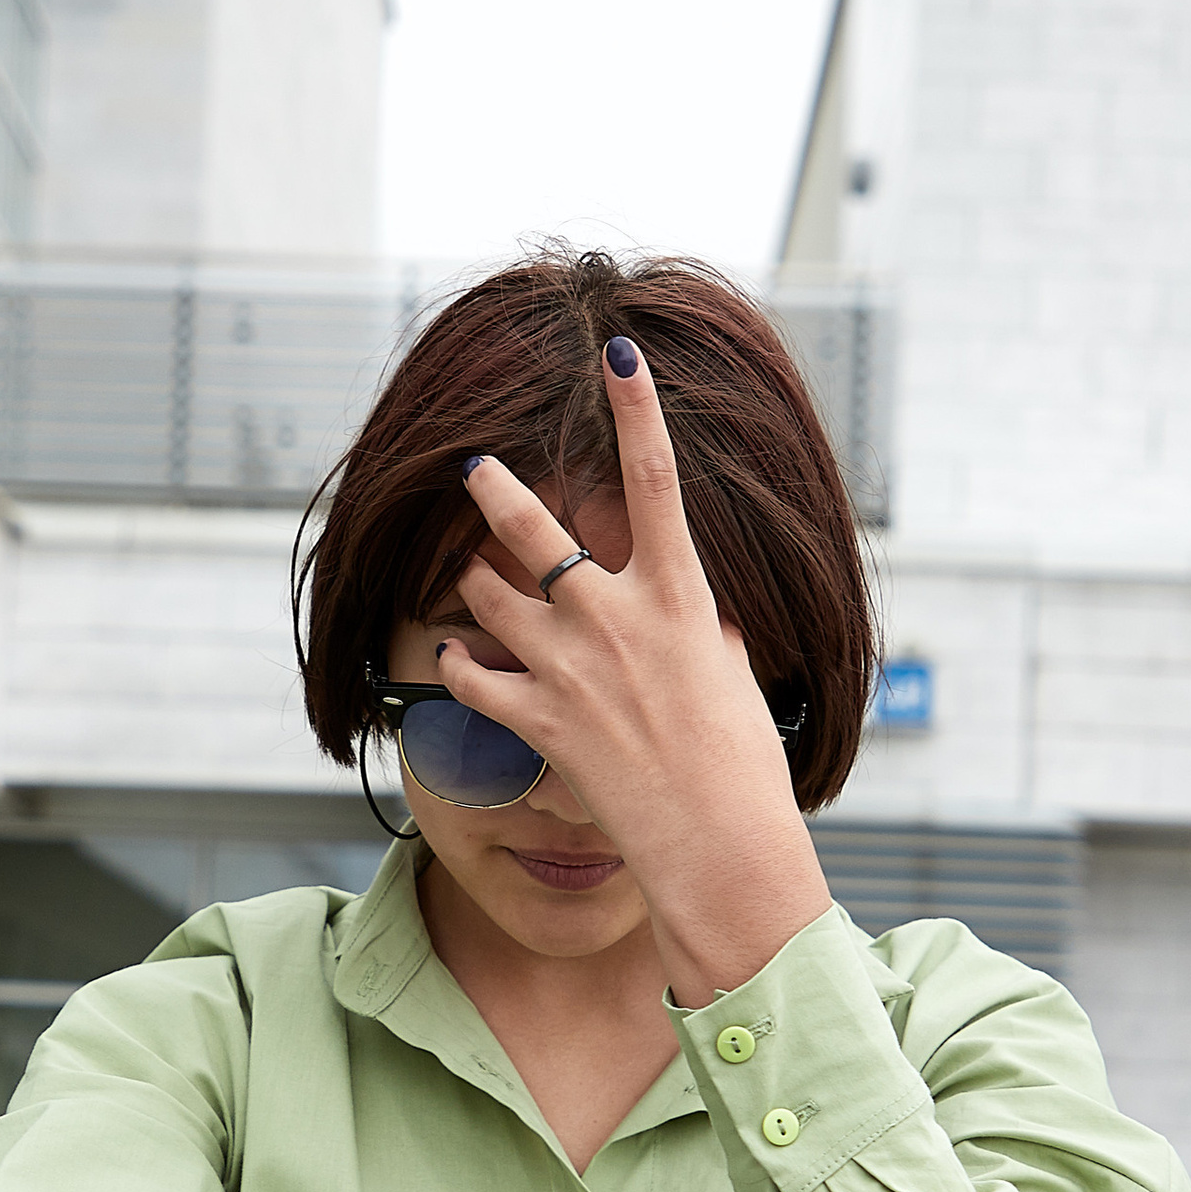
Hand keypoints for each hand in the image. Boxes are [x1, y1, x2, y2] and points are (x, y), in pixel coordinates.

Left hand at [441, 341, 831, 1005]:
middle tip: (476, 467)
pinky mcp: (538, 721)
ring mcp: (571, 667)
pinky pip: (471, 674)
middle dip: (497, 490)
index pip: (657, 476)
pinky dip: (457, 662)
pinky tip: (450, 655)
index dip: (636, 406)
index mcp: (680, 595)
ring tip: (474, 584)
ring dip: (476, 586)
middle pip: (536, 529)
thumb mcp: (731, 672)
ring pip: (490, 596)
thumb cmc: (739, 763)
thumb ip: (699, 623)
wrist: (719, 843)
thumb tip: (689, 608)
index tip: (616, 348)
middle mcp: (617, 617)